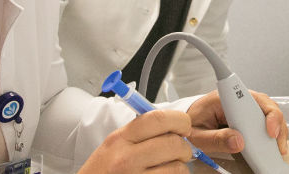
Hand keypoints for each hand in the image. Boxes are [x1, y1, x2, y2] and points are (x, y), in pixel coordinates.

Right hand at [79, 110, 194, 173]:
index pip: (158, 118)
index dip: (179, 120)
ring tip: (170, 169)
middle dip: (185, 148)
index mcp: (120, 139)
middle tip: (181, 152)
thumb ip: (140, 133)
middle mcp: (126, 158)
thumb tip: (174, 126)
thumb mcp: (114, 146)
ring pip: (177, 168)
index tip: (184, 127)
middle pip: (173, 143)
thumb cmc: (103, 171)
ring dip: (180, 168)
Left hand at [185, 90, 288, 156]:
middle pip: (265, 105)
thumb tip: (238, 142)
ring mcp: (242, 108)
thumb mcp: (197, 136)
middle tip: (278, 145)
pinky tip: (272, 145)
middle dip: (277, 124)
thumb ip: (216, 139)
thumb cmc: (190, 126)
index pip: (252, 100)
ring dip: (277, 130)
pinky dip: (270, 134)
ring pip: (267, 113)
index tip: (270, 131)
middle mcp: (236, 100)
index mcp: (224, 99)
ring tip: (278, 148)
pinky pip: (262, 121)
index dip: (266, 114)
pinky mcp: (245, 117)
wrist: (183, 125)